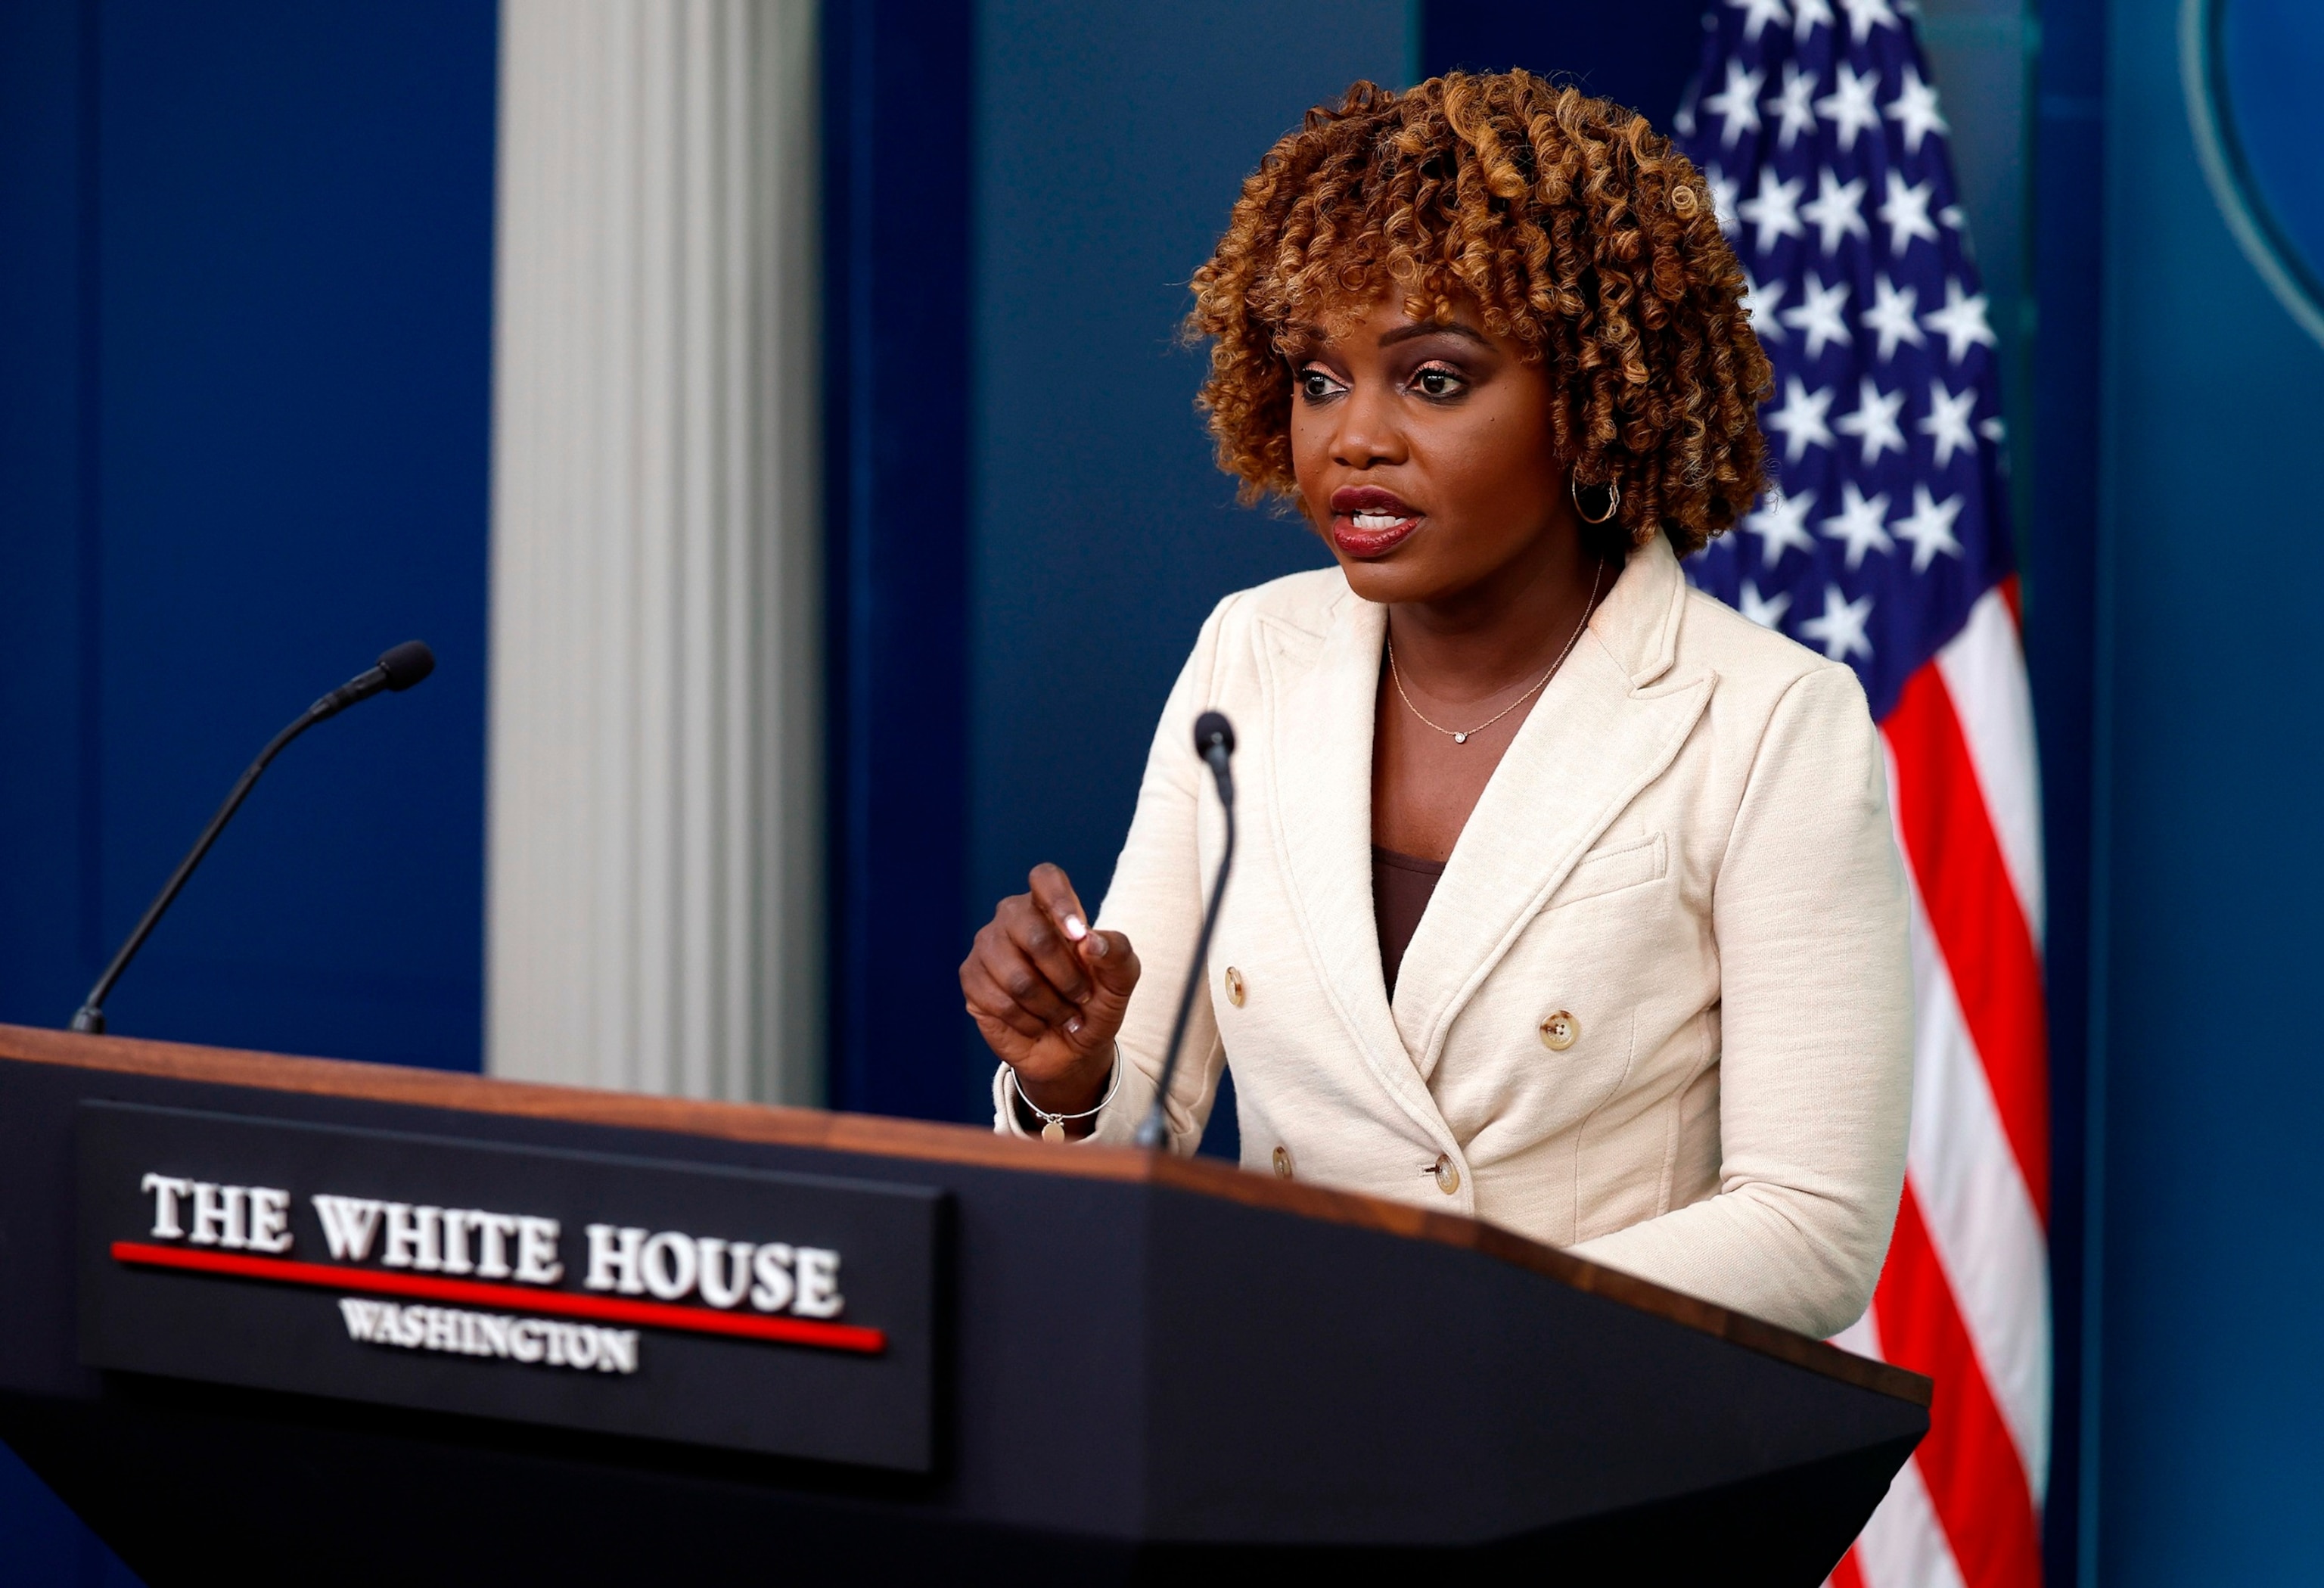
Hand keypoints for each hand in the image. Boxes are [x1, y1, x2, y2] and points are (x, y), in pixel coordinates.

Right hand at [960, 863, 1140, 1121]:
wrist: (1071, 1048)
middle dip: (1066, 977)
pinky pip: (999, 1002)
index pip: (1045, 878)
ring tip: (1062, 1015)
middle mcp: (1012, 918)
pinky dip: (1028, 1021)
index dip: (1060, 902)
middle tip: (1081, 998)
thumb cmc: (1095, 1003)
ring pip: (1017, 977)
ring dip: (1050, 1006)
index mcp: (1049, 906)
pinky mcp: (971, 977)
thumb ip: (1117, 953)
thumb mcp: (1120, 980)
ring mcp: (987, 946)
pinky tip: (1036, 1023)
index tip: (1079, 935)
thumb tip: (1089, 941)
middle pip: (1034, 934)